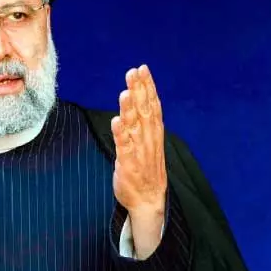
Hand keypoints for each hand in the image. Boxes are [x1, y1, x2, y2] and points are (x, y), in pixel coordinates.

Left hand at [111, 65, 166, 256]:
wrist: (148, 202)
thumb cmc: (145, 170)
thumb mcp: (147, 143)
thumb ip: (142, 123)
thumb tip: (137, 101)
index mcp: (153, 133)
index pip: (152, 104)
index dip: (148, 86)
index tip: (142, 68)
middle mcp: (148, 139)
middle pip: (144, 110)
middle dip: (139, 90)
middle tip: (133, 71)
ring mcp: (139, 151)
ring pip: (135, 126)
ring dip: (130, 108)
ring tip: (125, 91)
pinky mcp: (128, 164)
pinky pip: (124, 147)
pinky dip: (121, 134)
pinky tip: (116, 120)